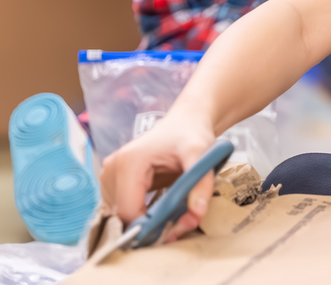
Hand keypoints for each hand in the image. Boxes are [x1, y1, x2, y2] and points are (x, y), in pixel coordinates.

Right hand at [99, 112, 216, 240]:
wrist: (185, 122)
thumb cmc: (191, 134)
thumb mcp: (201, 154)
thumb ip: (201, 182)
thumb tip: (197, 213)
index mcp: (128, 163)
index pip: (128, 211)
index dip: (152, 226)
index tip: (178, 227)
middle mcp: (111, 169)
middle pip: (122, 216)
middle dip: (151, 226)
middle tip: (182, 223)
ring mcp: (109, 176)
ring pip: (120, 216)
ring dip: (146, 223)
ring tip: (174, 214)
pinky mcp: (113, 181)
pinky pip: (121, 208)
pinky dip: (140, 215)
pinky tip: (161, 210)